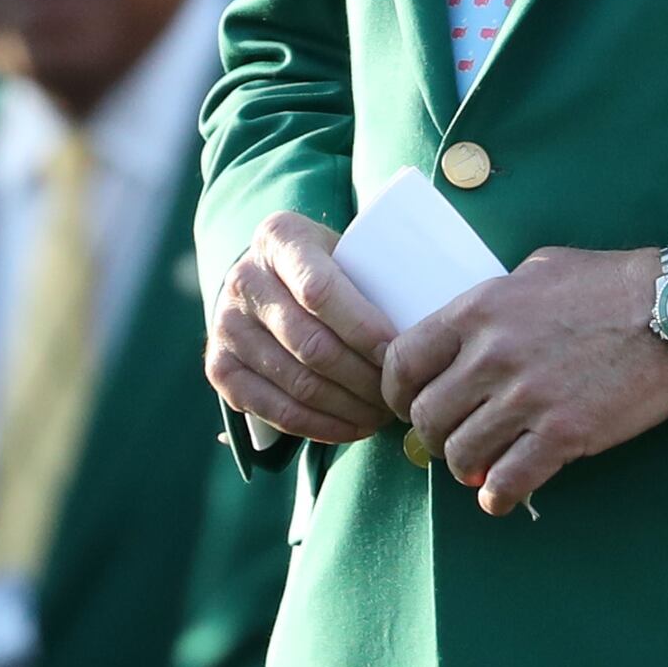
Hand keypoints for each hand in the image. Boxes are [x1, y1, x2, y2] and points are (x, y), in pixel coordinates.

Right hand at [204, 215, 394, 445]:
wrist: (268, 279)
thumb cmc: (331, 267)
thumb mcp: (349, 249)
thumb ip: (384, 271)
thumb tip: (448, 320)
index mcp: (278, 237)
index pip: (320, 290)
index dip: (364, 329)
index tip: (402, 352)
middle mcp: (243, 278)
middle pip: (311, 343)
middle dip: (364, 378)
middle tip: (401, 395)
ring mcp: (225, 325)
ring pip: (296, 381)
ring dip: (348, 408)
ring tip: (384, 415)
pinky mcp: (219, 367)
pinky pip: (272, 409)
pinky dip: (318, 427)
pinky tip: (352, 429)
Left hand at [379, 246, 667, 515]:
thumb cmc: (610, 283)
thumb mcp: (537, 269)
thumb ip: (495, 301)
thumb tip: (471, 329)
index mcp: (477, 310)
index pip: (403, 360)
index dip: (395, 392)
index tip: (405, 405)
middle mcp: (492, 356)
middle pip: (427, 416)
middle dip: (431, 436)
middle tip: (447, 441)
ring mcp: (527, 398)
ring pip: (462, 454)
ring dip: (464, 467)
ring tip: (477, 467)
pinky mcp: (565, 434)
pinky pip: (510, 481)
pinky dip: (498, 496)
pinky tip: (500, 495)